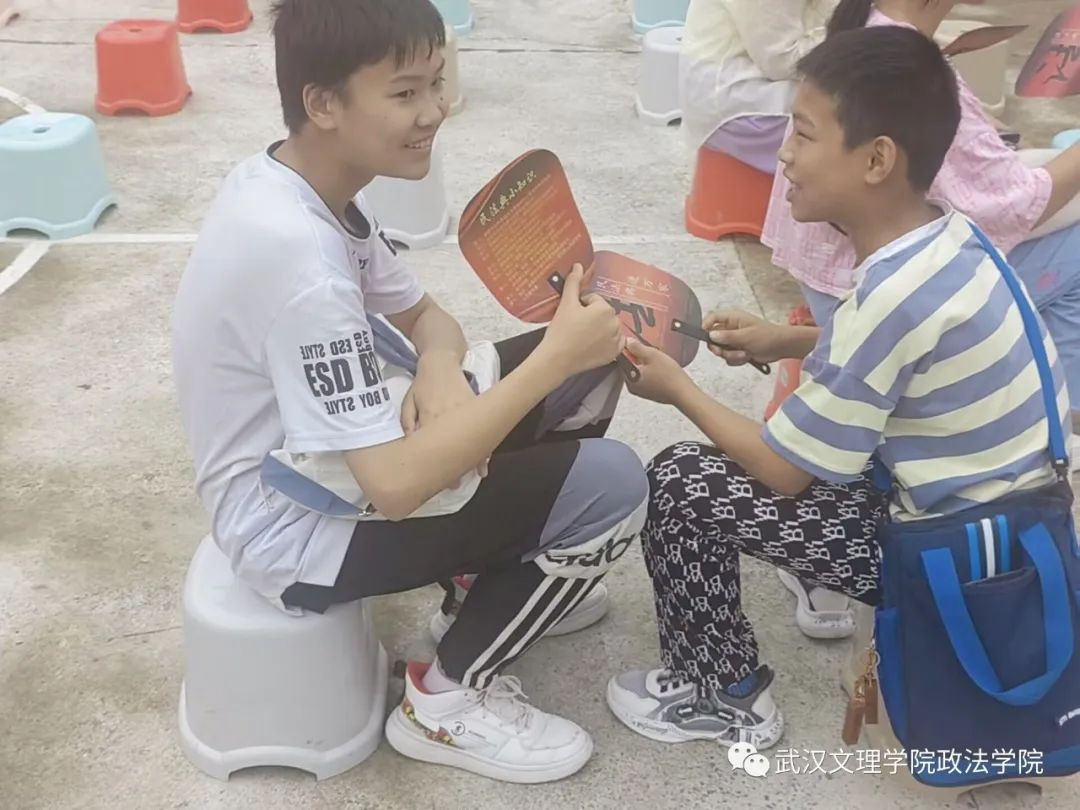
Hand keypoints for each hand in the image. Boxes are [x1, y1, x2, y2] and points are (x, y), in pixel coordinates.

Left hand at [402, 357, 488, 477]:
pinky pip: (481, 431)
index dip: (435, 465)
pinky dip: (484, 447)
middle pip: (452, 448)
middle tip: (452, 485)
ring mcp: (465, 412)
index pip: (432, 446)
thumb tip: (410, 441)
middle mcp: (449, 416)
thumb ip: (407, 422)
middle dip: (454, 469)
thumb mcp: (408, 401)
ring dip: (472, 461)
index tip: (436, 480)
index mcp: (430, 416)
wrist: (442, 361)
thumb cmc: (423, 383)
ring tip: (472, 475)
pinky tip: (485, 461)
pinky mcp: (476, 407)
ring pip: (470, 441)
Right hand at [541, 264, 625, 377]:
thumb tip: (578, 265)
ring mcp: (616, 340)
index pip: (594, 301)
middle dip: (591, 317)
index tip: (572, 317)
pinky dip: (606, 343)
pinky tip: (592, 345)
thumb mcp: (566, 303)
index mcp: (605, 308)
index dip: (581, 307)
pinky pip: (614, 343)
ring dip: (599, 329)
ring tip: (582, 337)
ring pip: (608, 327)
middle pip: (602, 314)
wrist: (557, 359)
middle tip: (575, 327)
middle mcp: (615, 323)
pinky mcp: (614, 354)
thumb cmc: (561, 331)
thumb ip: (573, 282)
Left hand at [624, 338, 693, 405]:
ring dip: (645, 365)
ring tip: (657, 360)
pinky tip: (660, 369)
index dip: (629, 350)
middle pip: (630, 366)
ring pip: (639, 372)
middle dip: (638, 358)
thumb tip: (627, 342)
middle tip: (650, 351)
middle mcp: (631, 386)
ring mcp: (640, 392)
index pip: (622, 360)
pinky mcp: (649, 394)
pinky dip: (650, 373)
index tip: (637, 345)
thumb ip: (637, 347)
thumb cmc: (669, 375)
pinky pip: (646, 379)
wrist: (683, 392)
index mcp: (629, 377)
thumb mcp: (652, 355)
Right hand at [702, 310, 787, 366]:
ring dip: (731, 355)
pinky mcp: (737, 350)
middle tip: (726, 352)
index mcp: (733, 319)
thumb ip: (727, 336)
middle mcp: (731, 328)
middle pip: (713, 338)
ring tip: (744, 354)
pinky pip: (729, 357)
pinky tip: (747, 357)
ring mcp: (734, 340)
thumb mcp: (746, 336)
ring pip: (721, 350)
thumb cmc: (767, 336)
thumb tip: (711, 335)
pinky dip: (736, 359)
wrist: (781, 347)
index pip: (712, 318)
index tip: (704, 336)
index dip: (706, 326)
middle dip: (720, 348)